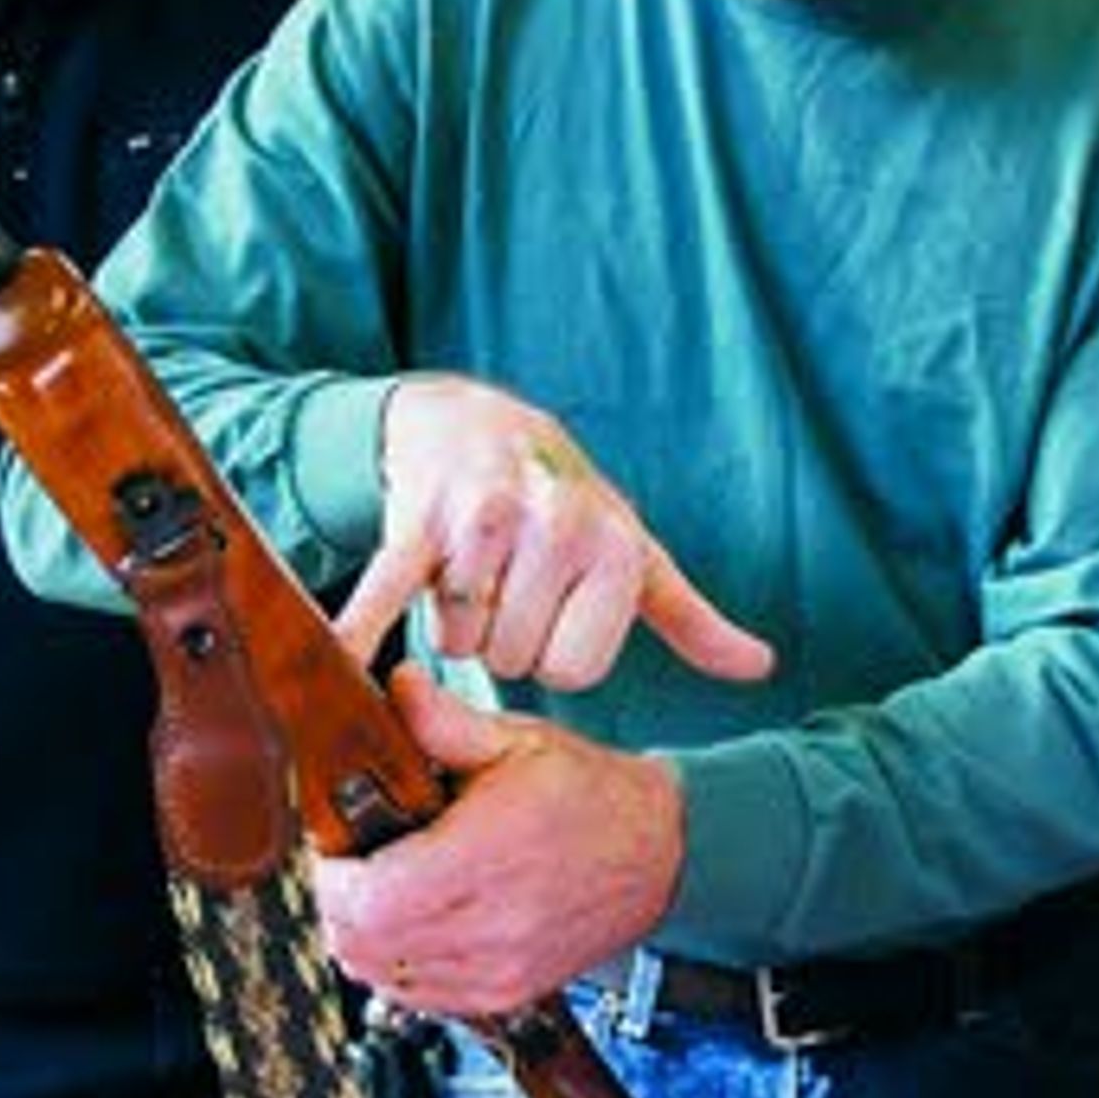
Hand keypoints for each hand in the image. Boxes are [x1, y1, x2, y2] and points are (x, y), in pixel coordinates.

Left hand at [311, 666, 680, 1015]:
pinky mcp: (504, 994)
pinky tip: (413, 925)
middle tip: (350, 866)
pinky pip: (417, 997)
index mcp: (489, 854)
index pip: (371, 899)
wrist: (657, 854)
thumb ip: (444, 721)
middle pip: (363, 944)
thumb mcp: (519, 741)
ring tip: (381, 893)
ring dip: (362, 938)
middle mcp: (494, 924)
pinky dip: (397, 965)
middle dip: (338, 904)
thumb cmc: (589, 795)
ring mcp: (499, 969)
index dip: (333, 876)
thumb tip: (392, 689)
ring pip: (381, 976)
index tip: (335, 847)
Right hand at [332, 376, 772, 694]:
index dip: (551, 653)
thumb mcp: (633, 554)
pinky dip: (361, 628)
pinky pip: (388, 594)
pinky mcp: (417, 520)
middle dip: (499, 635)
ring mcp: (484, 522)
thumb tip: (759, 665)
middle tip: (503, 585)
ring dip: (450, 618)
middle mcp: (556, 528)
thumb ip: (691, 618)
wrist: (473, 424)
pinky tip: (340, 660)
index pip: (571, 673)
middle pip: (511, 660)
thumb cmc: (563, 504)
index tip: (549, 611)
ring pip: (454, 640)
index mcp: (612, 548)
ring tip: (466, 568)